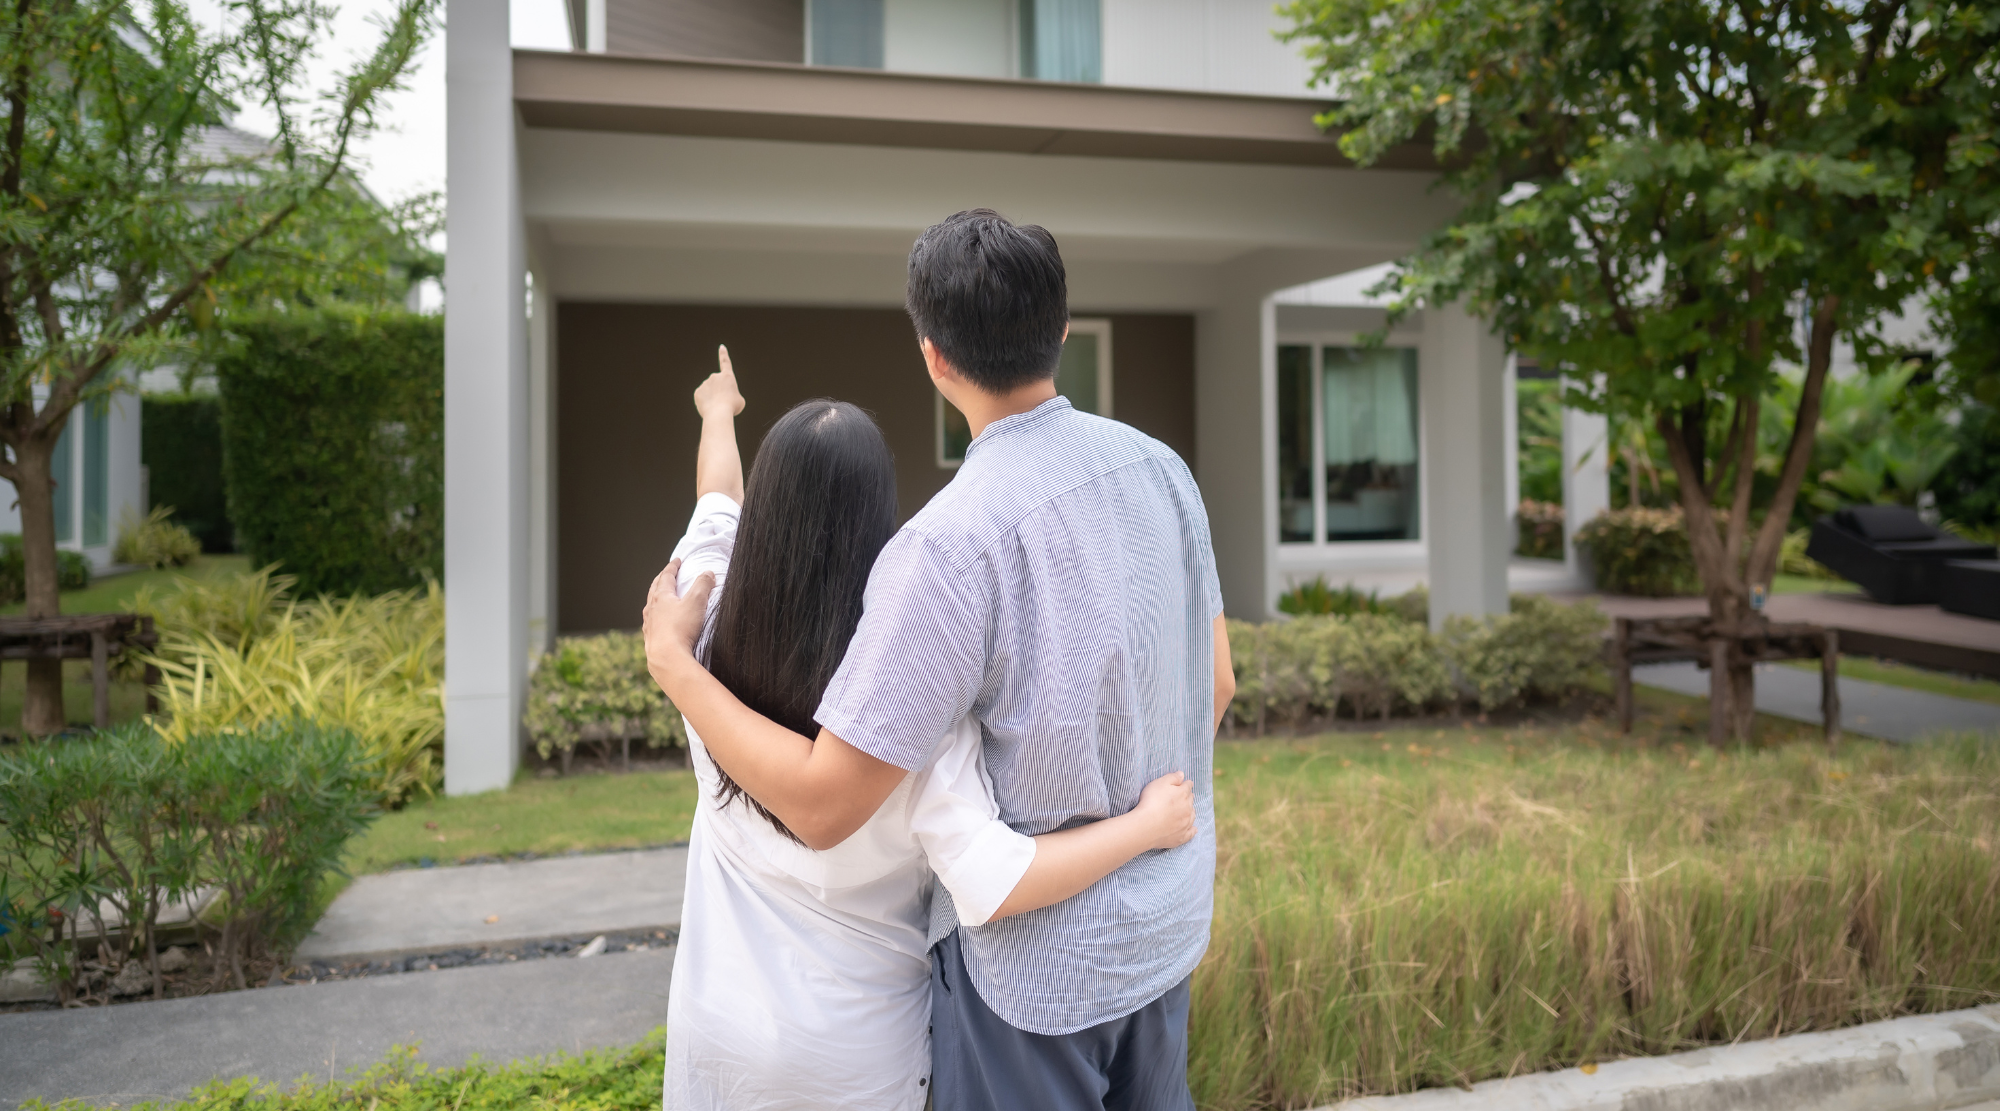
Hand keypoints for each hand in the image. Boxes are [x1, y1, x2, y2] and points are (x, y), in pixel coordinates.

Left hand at [643, 558, 714, 695]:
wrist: (667, 658)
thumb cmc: (681, 629)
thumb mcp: (696, 602)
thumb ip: (703, 585)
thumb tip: (708, 573)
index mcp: (661, 597)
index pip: (666, 577)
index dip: (672, 567)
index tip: (677, 561)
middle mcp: (652, 609)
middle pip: (655, 589)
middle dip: (661, 580)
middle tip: (666, 574)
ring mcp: (649, 625)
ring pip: (650, 607)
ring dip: (655, 599)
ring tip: (660, 598)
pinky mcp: (650, 640)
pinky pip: (651, 624)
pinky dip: (655, 618)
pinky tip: (658, 624)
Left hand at [694, 345, 745, 419]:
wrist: (718, 413)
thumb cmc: (732, 407)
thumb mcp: (739, 401)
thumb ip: (731, 395)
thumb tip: (723, 397)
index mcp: (728, 376)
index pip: (726, 362)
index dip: (724, 354)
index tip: (721, 347)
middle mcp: (715, 376)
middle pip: (718, 385)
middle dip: (720, 393)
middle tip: (725, 403)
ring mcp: (705, 383)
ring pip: (710, 392)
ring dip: (714, 399)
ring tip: (718, 407)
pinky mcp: (698, 392)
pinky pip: (702, 397)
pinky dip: (706, 403)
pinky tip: (709, 408)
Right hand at [1133, 772, 1196, 850]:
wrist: (1146, 826)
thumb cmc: (1151, 801)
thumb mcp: (1159, 783)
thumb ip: (1172, 777)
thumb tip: (1182, 774)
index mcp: (1183, 794)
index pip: (1188, 786)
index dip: (1185, 784)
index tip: (1184, 783)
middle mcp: (1188, 808)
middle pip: (1191, 800)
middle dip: (1188, 797)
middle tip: (1183, 796)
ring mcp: (1185, 823)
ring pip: (1192, 815)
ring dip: (1190, 811)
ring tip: (1186, 810)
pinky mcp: (1181, 837)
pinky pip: (1190, 833)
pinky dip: (1192, 830)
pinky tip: (1193, 829)